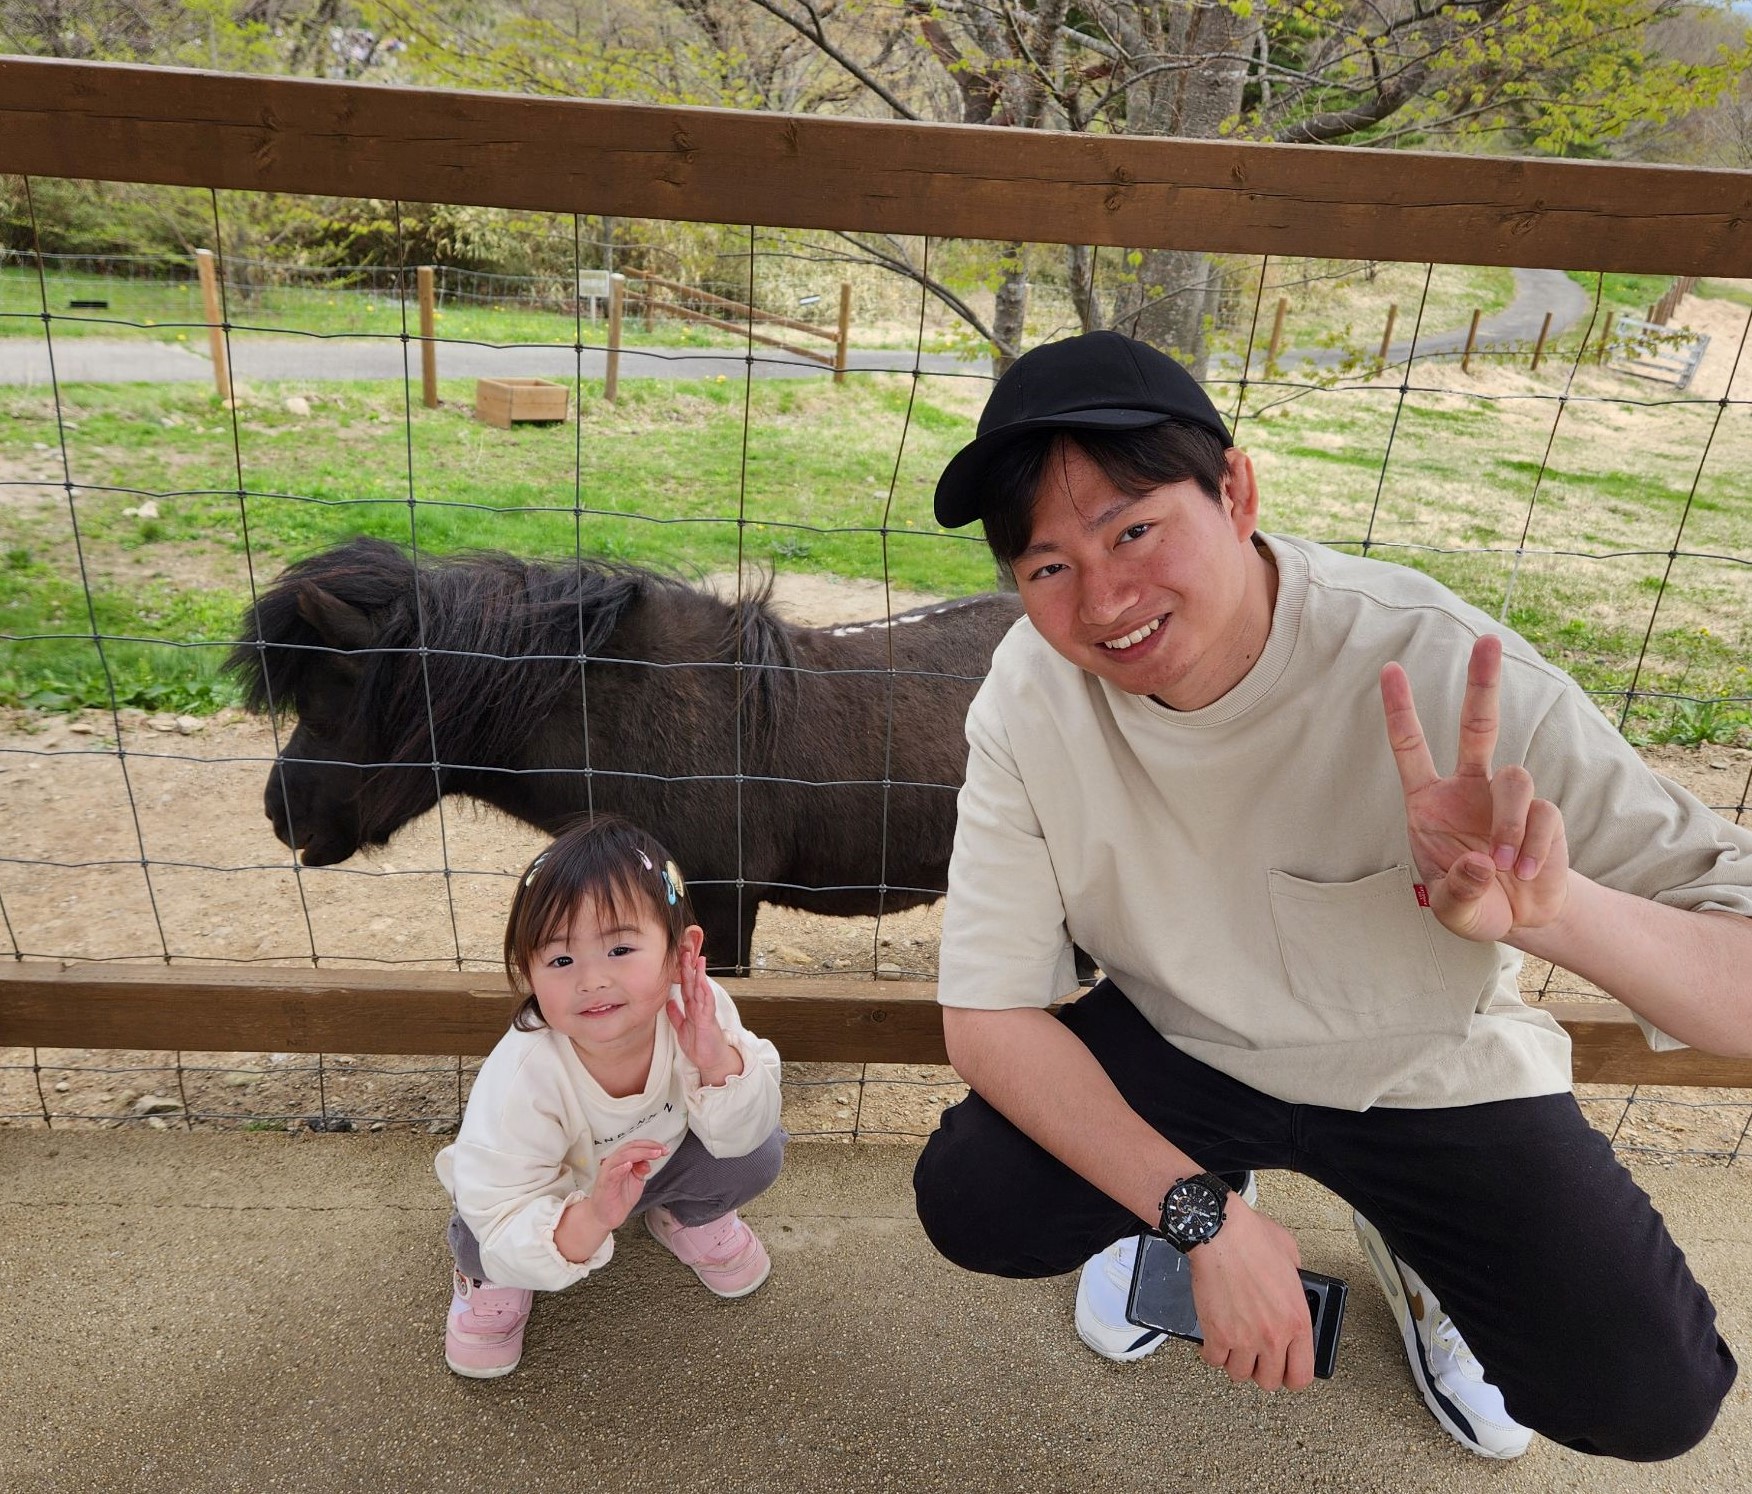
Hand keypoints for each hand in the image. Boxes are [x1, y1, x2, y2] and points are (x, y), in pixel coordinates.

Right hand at [582, 1139, 667, 1233]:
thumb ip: (642, 1170)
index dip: (650, 1145)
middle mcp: (614, 1163)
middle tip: (661, 1150)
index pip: (635, 1146)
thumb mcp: (636, 1181)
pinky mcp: (605, 1183)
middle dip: (647, 1147)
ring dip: (640, 1153)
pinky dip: (621, 1168)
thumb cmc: (619, 1198)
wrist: (605, 1216)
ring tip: (653, 1154)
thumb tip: (647, 1161)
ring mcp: (608, 1172)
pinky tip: (629, 1165)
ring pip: (622, 1156)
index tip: (663, 1148)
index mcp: (621, 1160)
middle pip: (630, 1147)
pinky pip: (612, 1173)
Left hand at [667, 943, 740, 1084]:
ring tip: (697, 961)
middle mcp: (699, 1007)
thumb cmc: (699, 1044)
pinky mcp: (708, 1020)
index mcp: (692, 1008)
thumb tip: (668, 1002)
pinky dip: (705, 993)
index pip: (686, 986)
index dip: (682, 973)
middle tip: (686, 951)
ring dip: (699, 975)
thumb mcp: (682, 1028)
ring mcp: (704, 1012)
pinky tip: (703, 983)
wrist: (711, 1060)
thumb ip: (676, 1015)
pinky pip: (707, 1004)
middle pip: (693, 984)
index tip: (679, 959)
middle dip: (689, 968)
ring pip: (701, 990)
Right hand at [1186, 1200, 1314, 1390]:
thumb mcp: (1292, 1258)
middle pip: (1269, 1381)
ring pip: (1240, 1374)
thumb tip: (1293, 1289)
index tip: (1285, 1370)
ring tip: (1234, 1346)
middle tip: (1256, 1356)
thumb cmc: (1252, 1238)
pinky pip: (1214, 1360)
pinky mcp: (1216, 1334)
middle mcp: (1273, 1336)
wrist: (1220, 1232)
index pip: (1302, 1374)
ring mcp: (1244, 1338)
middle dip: (1262, 1370)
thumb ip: (1297, 1284)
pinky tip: (1214, 1340)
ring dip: (1236, 1362)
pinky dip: (1212, 1352)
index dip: (1292, 1376)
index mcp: (1297, 1321)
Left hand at [1381, 634, 1570, 942]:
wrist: (1519, 919)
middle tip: (1488, 640)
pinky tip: (1529, 871)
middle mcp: (1468, 788)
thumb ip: (1460, 890)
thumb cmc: (1471, 903)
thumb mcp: (1453, 907)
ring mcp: (1507, 798)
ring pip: (1515, 779)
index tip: (1390, 669)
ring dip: (1510, 823)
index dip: (1400, 710)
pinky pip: (1542, 815)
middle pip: (1478, 726)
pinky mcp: (1543, 814)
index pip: (1411, 748)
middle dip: (1483, 683)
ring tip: (1510, 866)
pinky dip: (1535, 846)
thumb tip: (1483, 862)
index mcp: (1429, 801)